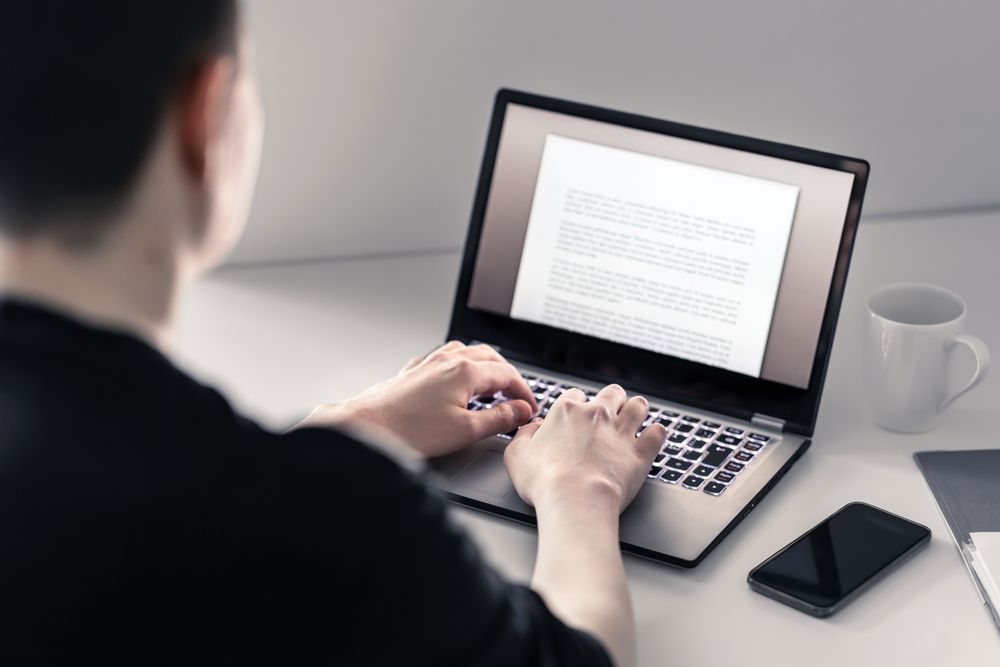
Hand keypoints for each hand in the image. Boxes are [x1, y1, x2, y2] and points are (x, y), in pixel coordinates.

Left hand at [299, 341, 537, 456]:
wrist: (367, 427)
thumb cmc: (411, 430)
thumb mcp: (466, 430)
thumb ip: (499, 419)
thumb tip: (520, 411)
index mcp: (465, 371)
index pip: (507, 374)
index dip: (524, 392)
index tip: (530, 408)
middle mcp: (448, 360)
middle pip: (489, 357)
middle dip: (507, 376)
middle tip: (516, 397)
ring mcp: (428, 363)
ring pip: (465, 353)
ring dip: (483, 366)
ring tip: (491, 385)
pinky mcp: (413, 373)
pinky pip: (442, 360)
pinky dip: (457, 368)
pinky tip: (453, 382)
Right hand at [504, 385, 665, 512]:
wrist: (575, 499)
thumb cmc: (544, 481)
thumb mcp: (516, 456)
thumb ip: (523, 435)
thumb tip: (533, 427)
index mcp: (566, 411)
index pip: (575, 395)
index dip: (576, 405)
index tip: (576, 417)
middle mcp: (597, 414)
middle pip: (612, 392)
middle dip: (612, 399)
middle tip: (609, 412)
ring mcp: (621, 431)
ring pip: (638, 405)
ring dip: (637, 408)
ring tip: (635, 416)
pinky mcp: (641, 452)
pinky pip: (658, 433)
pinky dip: (657, 433)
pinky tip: (653, 436)